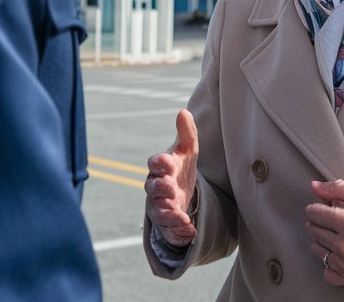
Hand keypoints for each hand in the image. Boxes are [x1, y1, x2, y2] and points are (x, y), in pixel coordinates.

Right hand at [145, 109, 198, 246]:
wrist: (180, 194)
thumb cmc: (181, 168)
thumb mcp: (188, 151)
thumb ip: (187, 133)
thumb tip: (183, 112)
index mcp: (160, 168)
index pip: (155, 163)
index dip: (160, 162)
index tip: (168, 161)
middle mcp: (156, 188)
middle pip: (153, 188)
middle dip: (161, 189)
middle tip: (170, 188)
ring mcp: (160, 207)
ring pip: (158, 212)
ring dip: (168, 214)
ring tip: (180, 215)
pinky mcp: (167, 224)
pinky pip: (169, 230)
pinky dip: (179, 231)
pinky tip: (191, 231)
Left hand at [305, 179, 343, 287]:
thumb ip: (339, 189)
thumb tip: (315, 186)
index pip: (313, 212)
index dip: (318, 207)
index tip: (326, 207)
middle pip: (313, 230)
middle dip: (321, 222)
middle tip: (336, 220)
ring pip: (317, 250)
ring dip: (324, 241)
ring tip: (340, 236)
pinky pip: (327, 272)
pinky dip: (331, 263)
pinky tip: (342, 254)